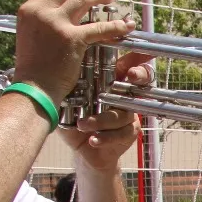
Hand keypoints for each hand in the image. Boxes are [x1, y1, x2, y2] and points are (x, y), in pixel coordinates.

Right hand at [11, 0, 136, 104]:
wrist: (34, 88)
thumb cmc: (34, 67)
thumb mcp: (31, 35)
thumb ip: (43, 21)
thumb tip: (62, 13)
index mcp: (29, 9)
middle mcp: (40, 11)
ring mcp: (55, 23)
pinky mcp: (72, 38)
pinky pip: (100, 27)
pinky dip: (117, 25)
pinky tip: (126, 26)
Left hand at [55, 52, 152, 169]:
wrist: (80, 149)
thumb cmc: (72, 119)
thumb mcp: (68, 99)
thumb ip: (68, 82)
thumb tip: (61, 63)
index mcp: (109, 81)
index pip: (126, 64)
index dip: (135, 56)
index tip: (129, 52)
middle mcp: (122, 95)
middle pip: (141, 80)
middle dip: (140, 74)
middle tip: (131, 75)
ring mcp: (128, 114)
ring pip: (123, 113)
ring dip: (101, 119)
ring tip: (82, 124)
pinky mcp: (129, 133)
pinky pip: (122, 133)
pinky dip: (105, 137)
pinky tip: (93, 139)